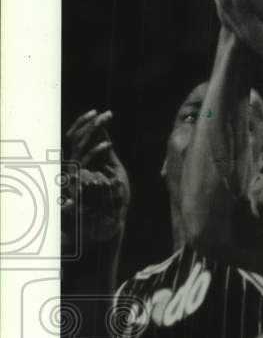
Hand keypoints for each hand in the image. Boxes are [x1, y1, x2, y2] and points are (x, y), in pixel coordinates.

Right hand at [63, 109, 129, 244]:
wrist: (107, 225)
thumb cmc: (111, 201)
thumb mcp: (111, 173)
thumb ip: (105, 157)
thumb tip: (105, 137)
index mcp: (81, 162)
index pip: (77, 138)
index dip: (84, 123)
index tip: (97, 111)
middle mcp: (76, 167)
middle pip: (77, 139)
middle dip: (90, 123)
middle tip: (106, 113)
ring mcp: (77, 175)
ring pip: (79, 147)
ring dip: (93, 132)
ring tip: (105, 121)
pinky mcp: (82, 184)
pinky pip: (86, 164)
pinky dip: (96, 152)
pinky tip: (107, 144)